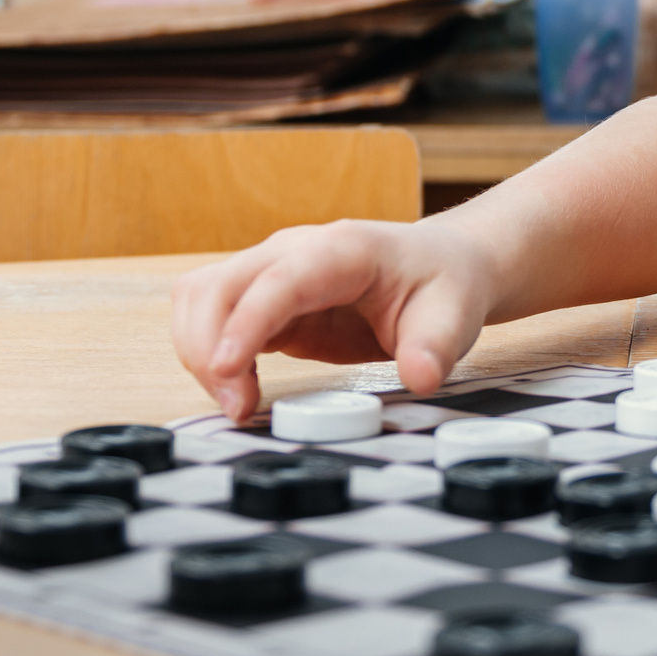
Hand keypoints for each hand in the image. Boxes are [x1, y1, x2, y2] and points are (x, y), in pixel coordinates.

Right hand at [173, 219, 499, 419]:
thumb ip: (435, 346)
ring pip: (202, 300)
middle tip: (238, 407)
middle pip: (218, 286)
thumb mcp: (454, 315)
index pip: (278, 280)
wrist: (443, 267)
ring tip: (237, 403)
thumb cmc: (443, 284)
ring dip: (201, 353)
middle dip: (209, 348)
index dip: (246, 322)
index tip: (227, 369)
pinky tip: (239, 392)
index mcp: (342, 248)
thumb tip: (419, 376)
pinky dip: (212, 358)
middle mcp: (295, 252)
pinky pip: (214, 322)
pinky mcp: (266, 303)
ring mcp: (274, 274)